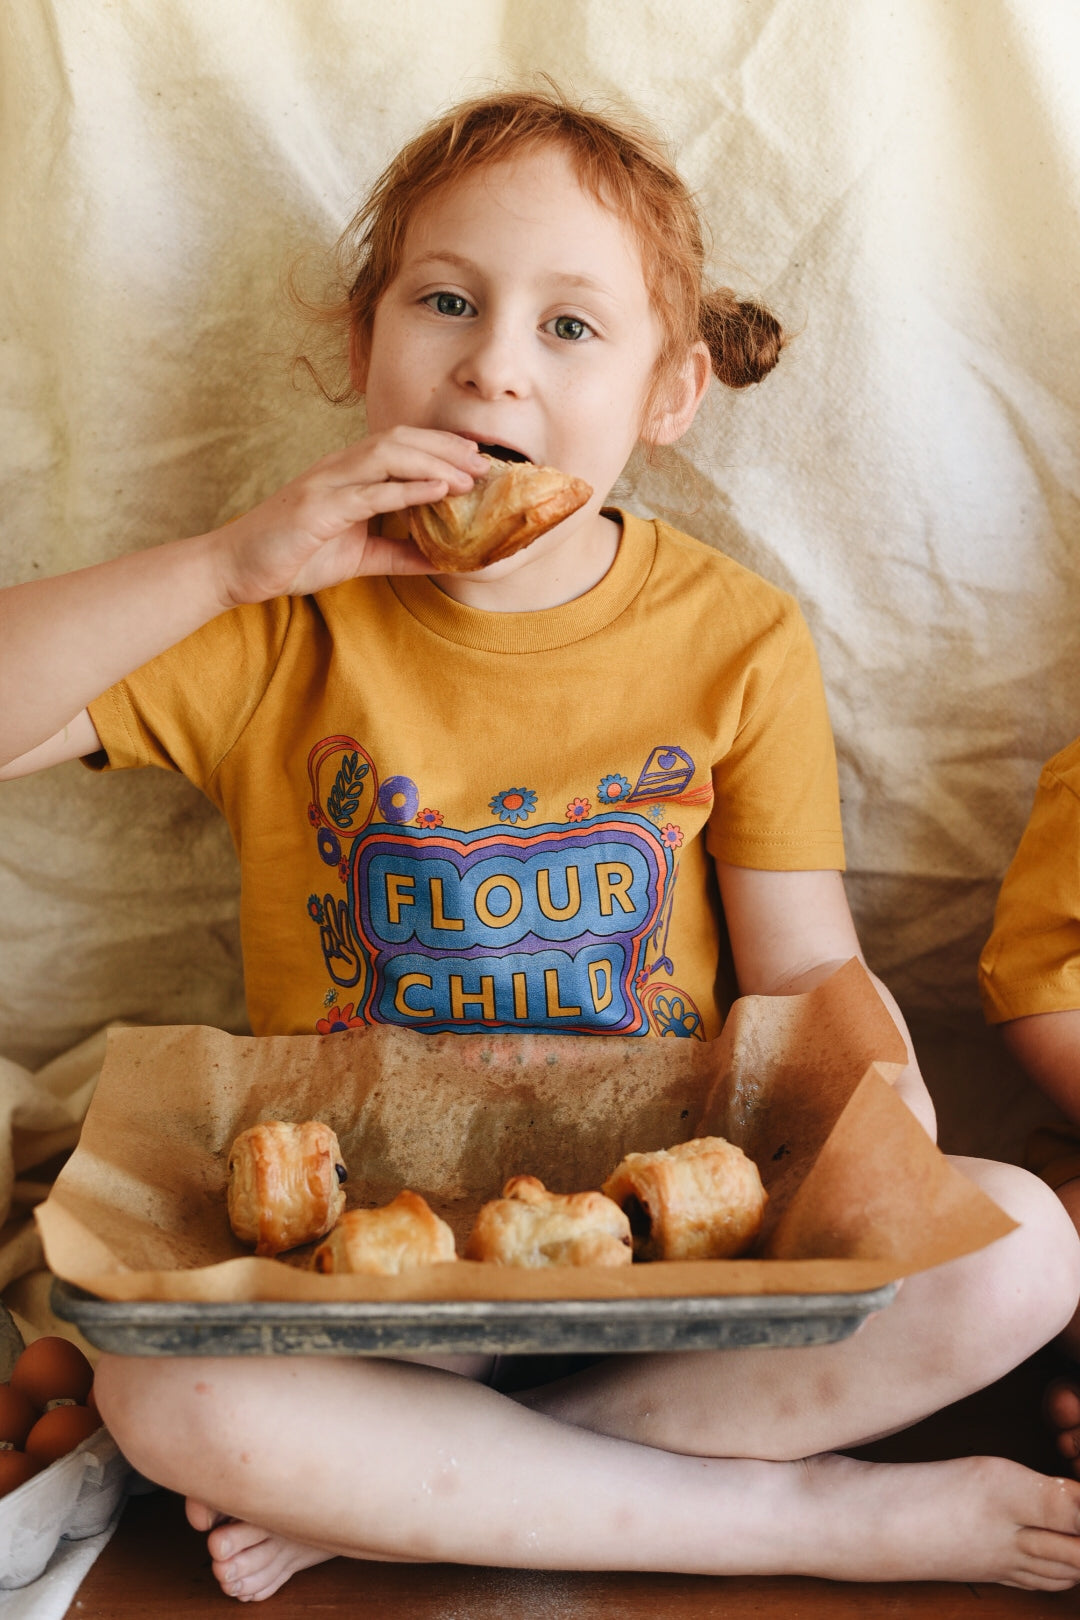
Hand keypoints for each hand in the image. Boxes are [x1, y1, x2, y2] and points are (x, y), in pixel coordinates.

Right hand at [214, 428, 488, 605]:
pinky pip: (369, 493)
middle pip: (400, 441)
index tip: (477, 458)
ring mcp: (326, 485)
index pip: (401, 447)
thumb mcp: (358, 558)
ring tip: (469, 476)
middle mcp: (338, 469)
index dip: (440, 447)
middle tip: (487, 463)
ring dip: (434, 463)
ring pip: (388, 457)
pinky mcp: (317, 509)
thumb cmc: (293, 556)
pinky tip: (436, 493)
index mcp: (347, 474)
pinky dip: (406, 490)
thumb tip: (444, 561)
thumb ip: (399, 554)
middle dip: (446, 449)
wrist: (237, 568)